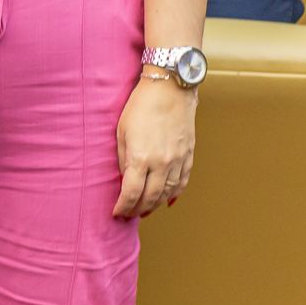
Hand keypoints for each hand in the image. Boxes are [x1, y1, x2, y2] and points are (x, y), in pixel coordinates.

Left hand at [114, 74, 195, 218]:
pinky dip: (174, 194)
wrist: (170, 89)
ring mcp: (178, 160)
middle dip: (137, 209)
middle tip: (128, 215)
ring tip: (144, 211)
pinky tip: (166, 200)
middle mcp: (162, 163)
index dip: (123, 206)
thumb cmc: (140, 106)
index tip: (116, 213)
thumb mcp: (121, 131)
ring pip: (167, 193)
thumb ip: (122, 158)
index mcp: (141, 157)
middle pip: (150, 197)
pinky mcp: (189, 155)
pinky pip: (182, 182)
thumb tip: (124, 179)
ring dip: (155, 205)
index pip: (131, 192)